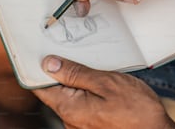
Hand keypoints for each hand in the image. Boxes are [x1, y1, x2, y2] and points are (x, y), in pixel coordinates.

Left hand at [33, 55, 174, 128]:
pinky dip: (84, 91)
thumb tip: (49, 64)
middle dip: (61, 72)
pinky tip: (97, 82)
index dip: (38, 69)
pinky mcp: (90, 124)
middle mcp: (70, 119)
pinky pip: (80, 104)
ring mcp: (79, 124)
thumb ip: (75, 74)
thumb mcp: (105, 83)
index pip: (40, 87)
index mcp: (69, 108)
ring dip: (75, 81)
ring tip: (89, 67)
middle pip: (55, 91)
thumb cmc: (136, 110)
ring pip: (69, 96)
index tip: (42, 53)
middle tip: (73, 54)